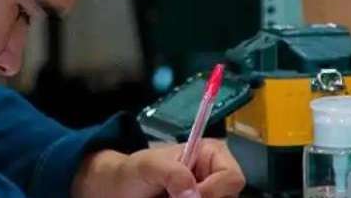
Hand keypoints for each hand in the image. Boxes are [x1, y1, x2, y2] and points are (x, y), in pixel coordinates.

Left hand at [73, 139, 244, 197]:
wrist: (117, 191)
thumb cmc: (132, 171)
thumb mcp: (147, 166)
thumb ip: (171, 172)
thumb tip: (193, 192)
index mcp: (211, 156)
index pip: (232, 177)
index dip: (216, 189)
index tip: (192, 195)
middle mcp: (215, 179)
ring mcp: (207, 196)